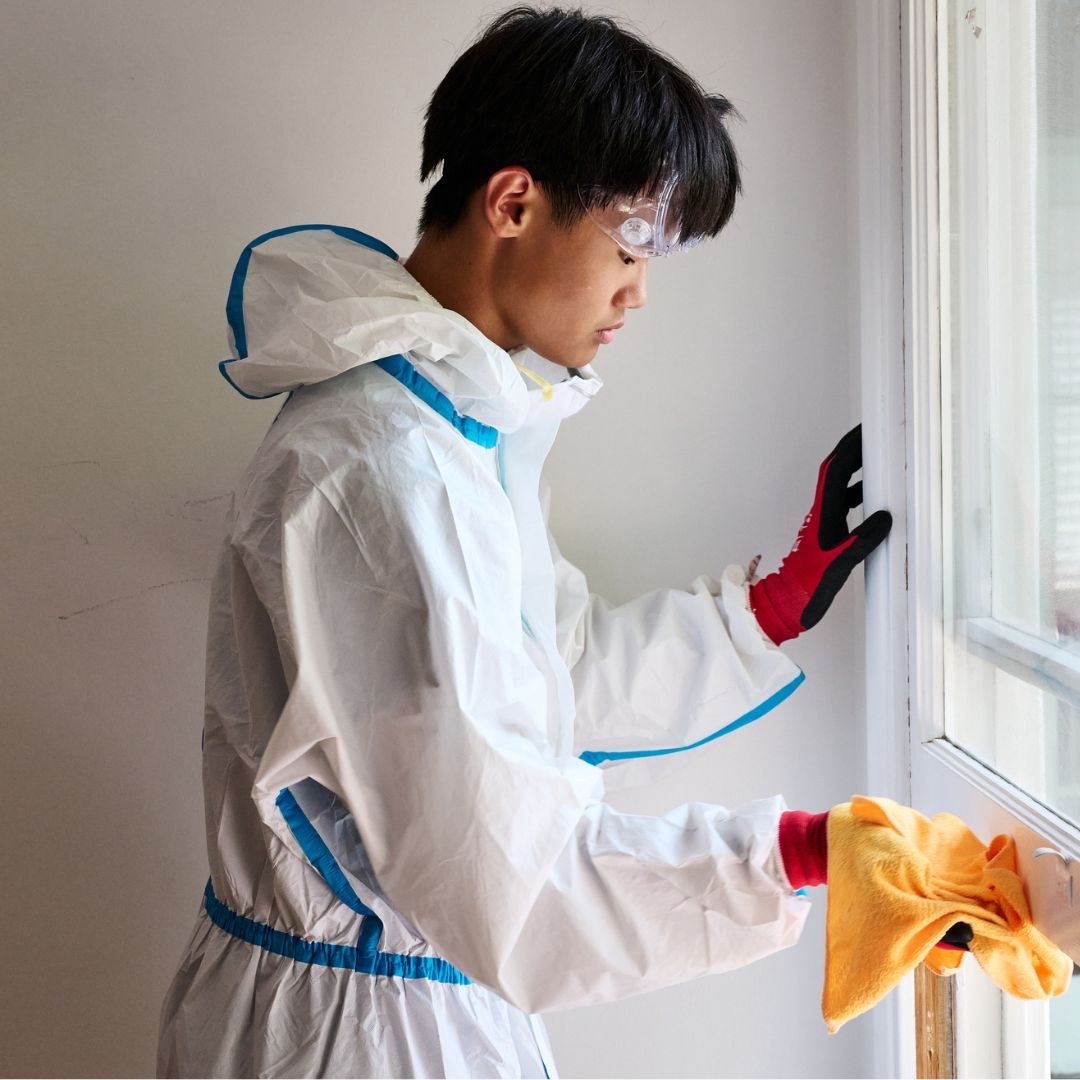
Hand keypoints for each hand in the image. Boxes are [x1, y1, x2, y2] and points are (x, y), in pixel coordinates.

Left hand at [750, 425, 891, 644]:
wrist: (790, 603)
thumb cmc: (809, 586)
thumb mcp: (840, 563)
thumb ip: (862, 540)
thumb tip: (885, 516)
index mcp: (823, 514)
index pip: (837, 470)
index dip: (851, 447)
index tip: (866, 430)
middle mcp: (822, 513)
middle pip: (837, 471)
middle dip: (855, 451)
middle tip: (878, 437)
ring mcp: (824, 521)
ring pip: (841, 486)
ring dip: (859, 470)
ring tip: (883, 463)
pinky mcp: (828, 532)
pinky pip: (845, 504)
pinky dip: (860, 494)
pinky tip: (875, 500)